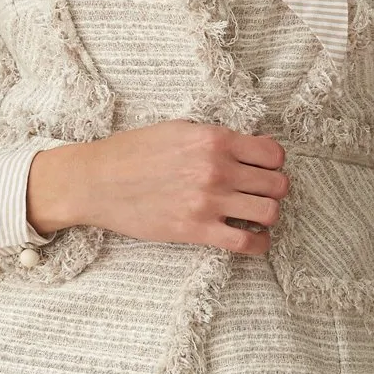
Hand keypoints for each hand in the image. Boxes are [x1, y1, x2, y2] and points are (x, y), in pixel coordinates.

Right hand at [26, 121, 289, 253]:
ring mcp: (209, 202)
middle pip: (277, 184)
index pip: (273, 153)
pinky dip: (259, 244)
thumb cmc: (132, 152)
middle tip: (259, 194)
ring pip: (270, 213)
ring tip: (255, 216)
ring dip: (267, 215)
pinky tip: (253, 239)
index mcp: (214, 139)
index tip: (263, 168)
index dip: (273, 162)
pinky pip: (248, 243)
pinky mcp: (197, 230)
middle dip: (273, 189)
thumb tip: (244, 148)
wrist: (96, 181)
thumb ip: (213, 138)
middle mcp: (217, 169)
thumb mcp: (177, 129)